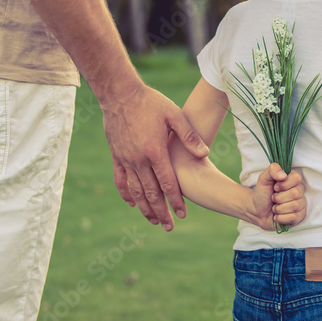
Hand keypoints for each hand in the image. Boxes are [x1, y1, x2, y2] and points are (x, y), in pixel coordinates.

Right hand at [102, 83, 208, 230]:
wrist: (120, 94)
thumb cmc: (151, 102)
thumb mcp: (175, 115)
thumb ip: (189, 136)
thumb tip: (205, 154)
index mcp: (155, 152)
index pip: (168, 184)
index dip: (176, 201)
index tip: (183, 214)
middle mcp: (139, 160)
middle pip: (151, 193)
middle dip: (161, 212)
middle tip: (169, 227)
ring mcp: (126, 159)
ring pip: (135, 191)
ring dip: (145, 208)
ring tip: (153, 221)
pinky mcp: (116, 156)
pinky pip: (120, 180)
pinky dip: (126, 194)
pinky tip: (132, 203)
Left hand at [252, 163, 305, 231]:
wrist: (257, 211)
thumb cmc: (263, 193)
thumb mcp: (264, 178)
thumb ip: (272, 170)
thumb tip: (283, 175)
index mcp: (293, 179)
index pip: (297, 178)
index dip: (283, 184)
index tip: (275, 187)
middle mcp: (299, 191)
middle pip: (295, 194)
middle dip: (279, 198)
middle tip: (273, 198)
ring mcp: (301, 204)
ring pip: (295, 206)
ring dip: (279, 208)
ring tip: (274, 207)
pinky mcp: (299, 217)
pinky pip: (294, 217)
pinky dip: (281, 217)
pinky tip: (277, 215)